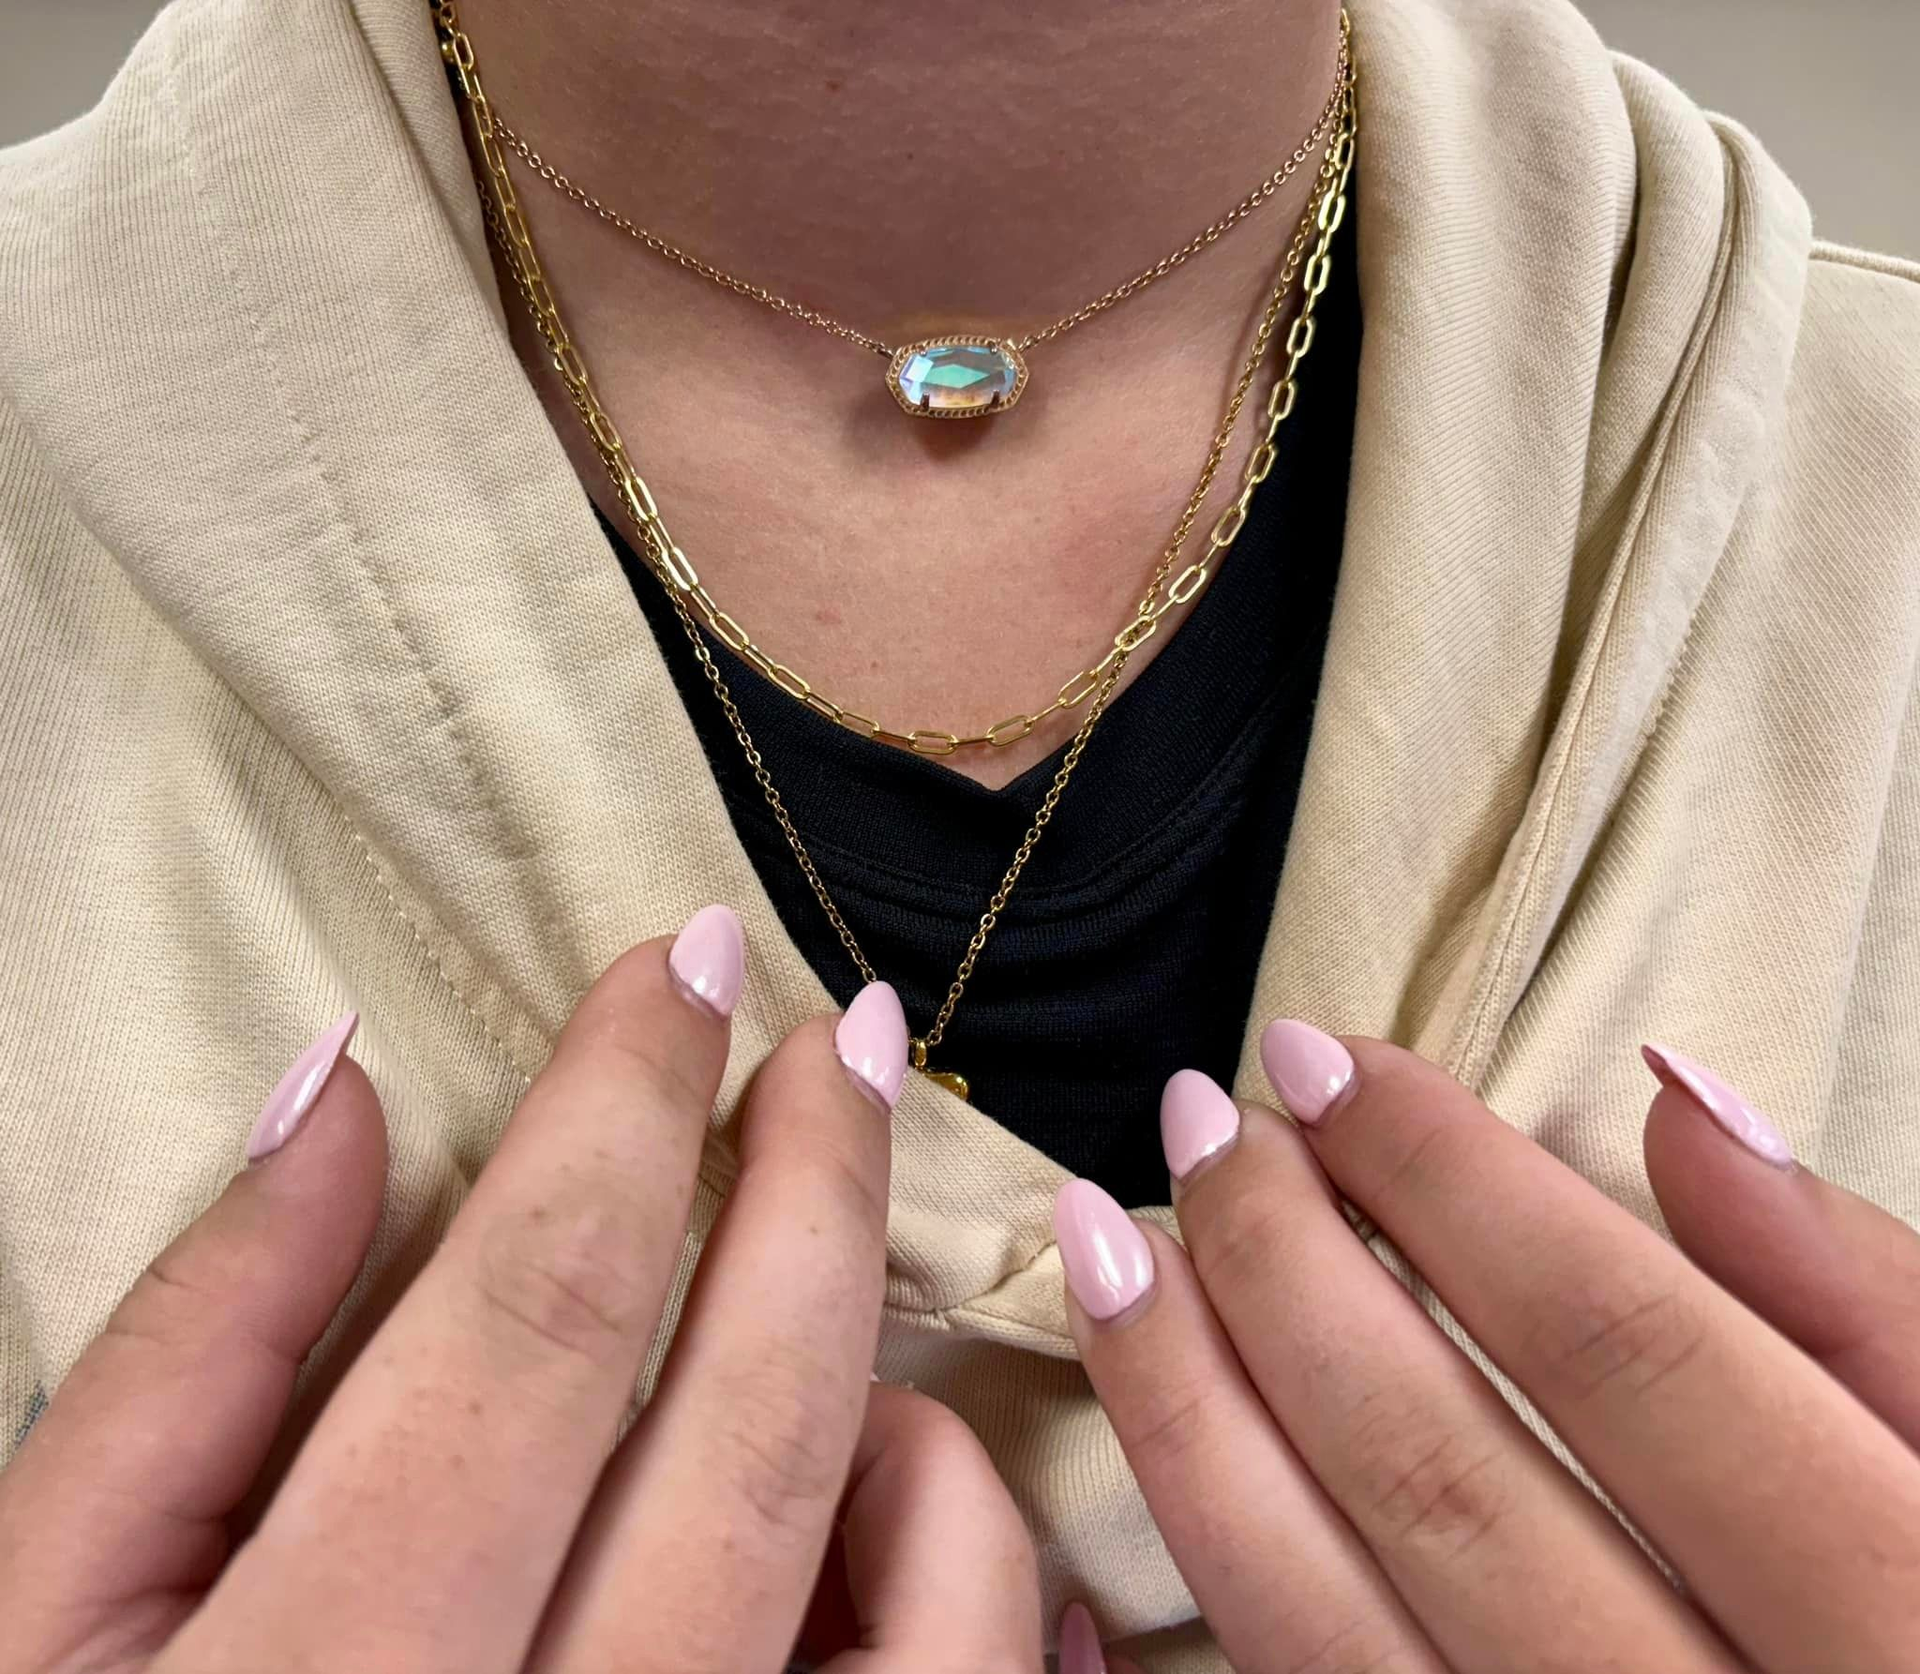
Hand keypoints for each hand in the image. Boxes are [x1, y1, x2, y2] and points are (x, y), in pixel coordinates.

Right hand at [0, 909, 1042, 1673]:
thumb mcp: (43, 1613)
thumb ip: (190, 1348)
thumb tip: (342, 1088)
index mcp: (334, 1672)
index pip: (539, 1305)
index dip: (628, 1101)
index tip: (685, 960)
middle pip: (753, 1402)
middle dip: (815, 1171)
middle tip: (838, 1029)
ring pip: (899, 1552)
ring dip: (895, 1363)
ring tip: (836, 1280)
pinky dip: (964, 1543)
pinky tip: (892, 1460)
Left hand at [1054, 1026, 1919, 1672]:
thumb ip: (1865, 1299)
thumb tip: (1681, 1095)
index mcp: (1875, 1618)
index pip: (1619, 1349)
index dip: (1449, 1180)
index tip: (1327, 1060)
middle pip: (1435, 1467)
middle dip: (1286, 1265)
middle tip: (1205, 1121)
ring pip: (1315, 1602)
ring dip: (1187, 1398)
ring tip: (1107, 1239)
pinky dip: (1196, 1552)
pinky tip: (1143, 1421)